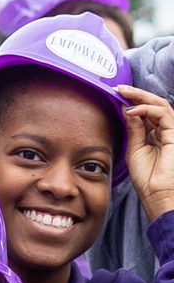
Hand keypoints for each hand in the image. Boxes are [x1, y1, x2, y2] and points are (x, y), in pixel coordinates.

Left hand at [119, 85, 173, 221]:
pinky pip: (162, 115)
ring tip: (124, 94)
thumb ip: (134, 131)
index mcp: (155, 134)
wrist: (157, 194)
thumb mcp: (134, 151)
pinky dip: (146, 110)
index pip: (145, 112)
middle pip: (153, 105)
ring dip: (141, 97)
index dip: (132, 102)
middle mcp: (164, 130)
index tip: (116, 96)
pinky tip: (131, 111)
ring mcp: (171, 131)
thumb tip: (128, 112)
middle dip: (137, 94)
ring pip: (160, 105)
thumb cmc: (146, 178)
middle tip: (119, 88)